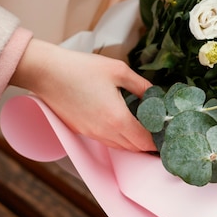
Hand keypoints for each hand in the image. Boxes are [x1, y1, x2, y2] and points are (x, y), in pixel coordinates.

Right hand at [10, 38, 155, 150]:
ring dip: (134, 142)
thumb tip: (156, 95)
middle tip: (162, 132)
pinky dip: (120, 138)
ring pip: (120, 147)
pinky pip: (107, 141)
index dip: (159, 141)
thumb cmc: (82, 68)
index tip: (169, 134)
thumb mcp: (119, 71)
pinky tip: (124, 125)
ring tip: (147, 129)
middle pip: (134, 148)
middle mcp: (105, 132)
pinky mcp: (82, 130)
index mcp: (118, 119)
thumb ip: (141, 86)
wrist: (46, 72)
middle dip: (150, 144)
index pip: (145, 142)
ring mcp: (92, 134)